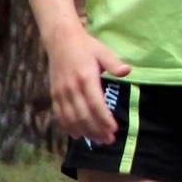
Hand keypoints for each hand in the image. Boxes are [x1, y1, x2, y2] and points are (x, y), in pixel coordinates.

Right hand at [43, 27, 129, 144]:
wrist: (60, 40)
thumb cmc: (86, 46)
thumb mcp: (103, 51)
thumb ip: (114, 63)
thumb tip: (127, 71)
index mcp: (86, 78)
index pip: (95, 104)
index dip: (104, 119)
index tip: (114, 129)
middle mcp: (72, 88)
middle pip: (84, 115)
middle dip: (96, 130)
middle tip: (108, 140)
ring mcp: (61, 93)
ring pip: (72, 118)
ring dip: (84, 131)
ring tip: (97, 140)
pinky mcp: (54, 95)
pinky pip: (60, 115)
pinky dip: (67, 127)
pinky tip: (77, 135)